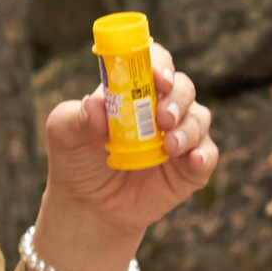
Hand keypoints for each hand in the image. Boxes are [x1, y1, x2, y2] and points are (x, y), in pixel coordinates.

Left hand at [36, 42, 218, 257]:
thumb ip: (78, 115)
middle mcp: (161, 108)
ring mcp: (179, 136)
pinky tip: (192, 160)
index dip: (160, 64)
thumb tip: (96, 102)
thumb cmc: (76, 159)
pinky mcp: (189, 168)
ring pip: (199, 118)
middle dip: (177, 98)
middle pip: (183, 87)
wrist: (86, 207)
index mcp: (134, 90)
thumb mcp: (64, 133)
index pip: (155, 64)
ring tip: (170, 145)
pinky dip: (204, 155)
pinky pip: (207, 155)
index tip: (157, 77)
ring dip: (189, 127)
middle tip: (162, 117)